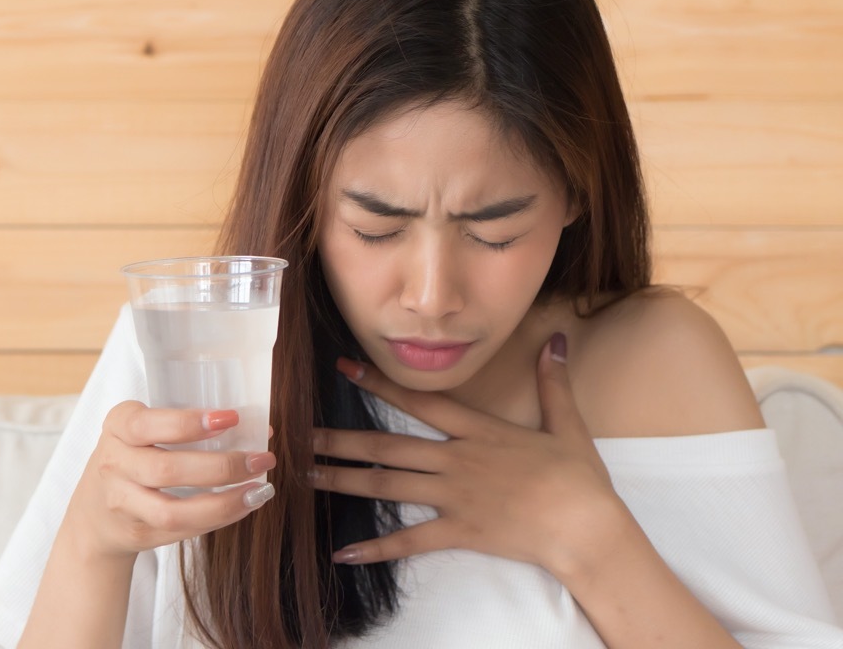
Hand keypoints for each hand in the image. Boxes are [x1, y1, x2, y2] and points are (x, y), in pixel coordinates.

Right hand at [63, 401, 276, 561]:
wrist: (94, 516)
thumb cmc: (134, 458)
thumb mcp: (143, 431)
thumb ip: (188, 425)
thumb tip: (261, 427)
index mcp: (118, 426)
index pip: (148, 425)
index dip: (190, 423)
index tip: (231, 418)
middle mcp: (113, 463)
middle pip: (168, 470)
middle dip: (222, 466)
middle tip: (262, 458)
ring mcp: (121, 503)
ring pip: (173, 511)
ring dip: (224, 503)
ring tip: (259, 491)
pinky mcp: (137, 534)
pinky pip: (181, 531)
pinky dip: (217, 519)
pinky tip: (242, 506)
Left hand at [310, 333, 628, 579]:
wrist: (587, 528)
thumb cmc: (579, 478)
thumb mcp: (568, 423)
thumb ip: (553, 381)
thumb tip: (557, 338)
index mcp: (477, 430)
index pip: (419, 401)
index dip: (379, 383)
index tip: (344, 368)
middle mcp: (456, 459)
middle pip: (387, 444)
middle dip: (341, 439)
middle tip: (301, 435)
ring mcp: (454, 496)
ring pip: (387, 485)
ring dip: (344, 480)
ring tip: (307, 477)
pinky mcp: (458, 531)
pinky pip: (408, 539)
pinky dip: (375, 547)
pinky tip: (343, 551)